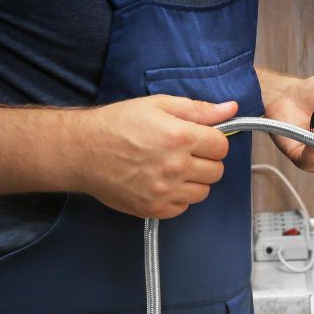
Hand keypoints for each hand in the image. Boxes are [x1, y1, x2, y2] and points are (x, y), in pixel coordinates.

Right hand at [75, 95, 236, 218]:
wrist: (82, 151)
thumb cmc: (118, 124)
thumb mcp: (158, 105)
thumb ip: (198, 110)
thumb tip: (230, 109)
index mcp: (180, 137)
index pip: (222, 146)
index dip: (212, 140)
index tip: (200, 139)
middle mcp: (175, 166)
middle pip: (216, 170)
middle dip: (205, 160)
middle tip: (184, 153)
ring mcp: (165, 191)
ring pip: (203, 191)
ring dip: (194, 180)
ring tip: (173, 168)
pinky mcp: (154, 209)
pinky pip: (183, 207)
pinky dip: (178, 197)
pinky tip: (162, 183)